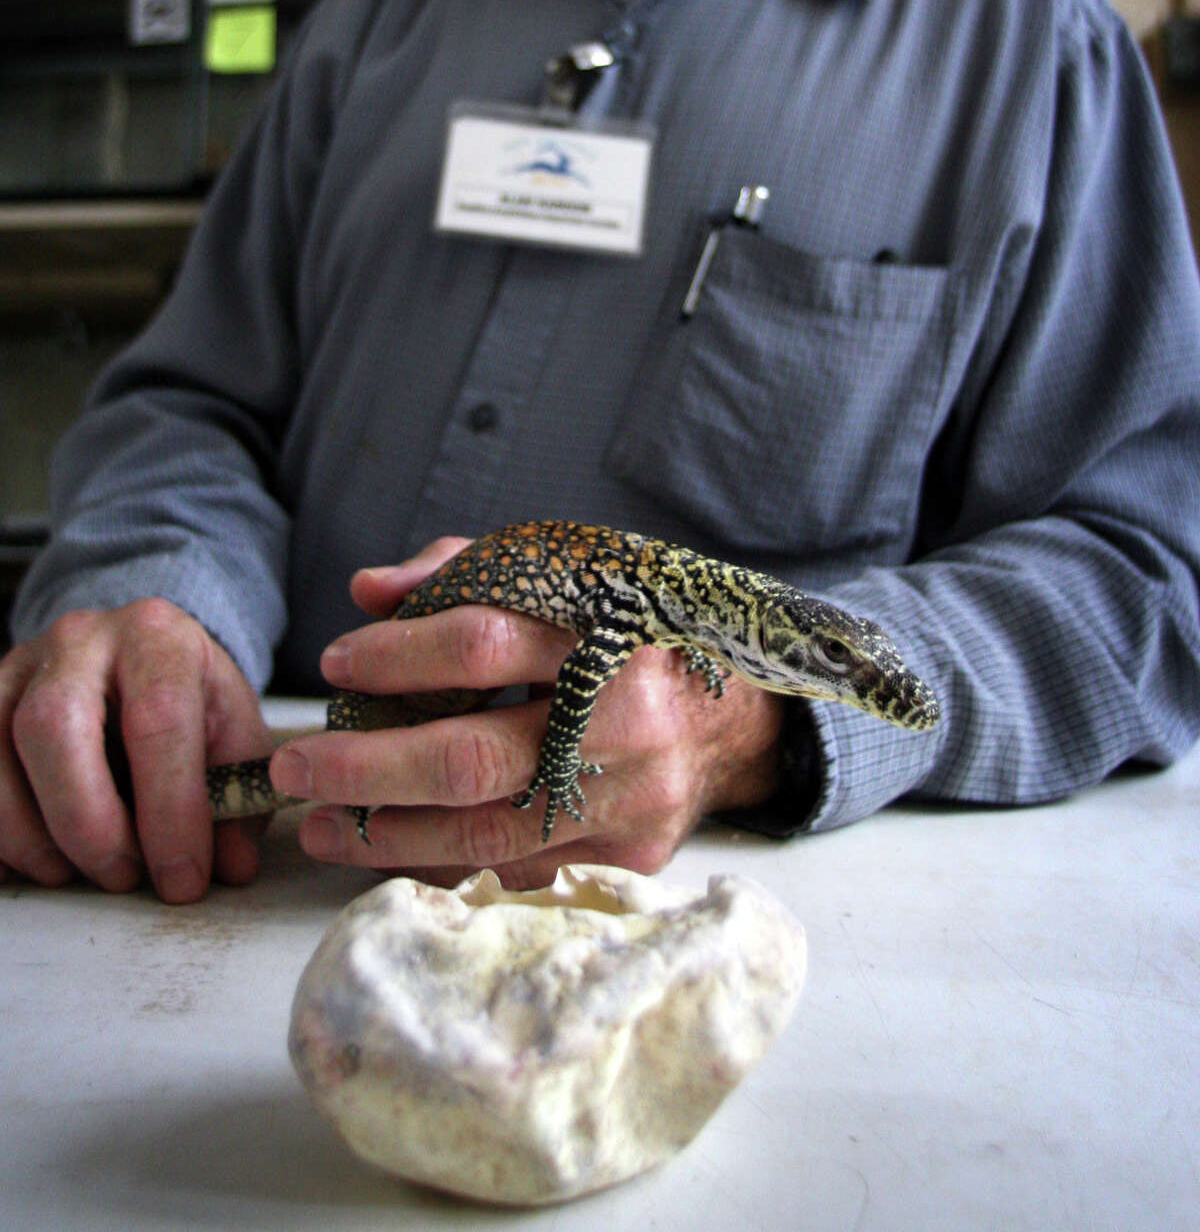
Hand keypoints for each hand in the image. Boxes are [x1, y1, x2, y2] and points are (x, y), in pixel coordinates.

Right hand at [0, 599, 271, 902]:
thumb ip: (237, 793)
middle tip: (123, 874)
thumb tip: (231, 864)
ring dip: (35, 838)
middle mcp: (80, 641)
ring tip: (79, 871)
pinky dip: (1, 836)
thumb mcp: (229, 729)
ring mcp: (20, 669)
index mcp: (156, 636)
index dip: (171, 809)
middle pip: (56, 727)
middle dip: (89, 823)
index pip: (158, 717)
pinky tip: (37, 858)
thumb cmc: (182, 696)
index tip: (184, 876)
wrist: (132, 658)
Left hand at [271, 535, 784, 888]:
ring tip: (319, 822)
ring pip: (487, 830)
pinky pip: (518, 870)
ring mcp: (629, 797)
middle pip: (472, 756)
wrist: (736, 720)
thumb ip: (465, 572)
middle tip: (295, 768)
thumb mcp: (566, 581)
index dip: (399, 655)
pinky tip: (389, 849)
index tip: (338, 661)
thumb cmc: (627, 641)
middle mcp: (623, 719)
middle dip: (365, 767)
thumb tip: (367, 590)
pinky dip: (445, 862)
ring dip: (385, 831)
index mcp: (607, 631)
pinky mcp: (629, 855)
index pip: (485, 644)